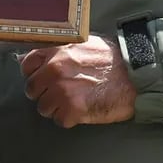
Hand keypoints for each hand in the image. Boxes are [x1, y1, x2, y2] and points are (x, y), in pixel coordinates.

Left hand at [19, 35, 136, 127]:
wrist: (135, 75)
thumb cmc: (113, 59)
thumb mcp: (84, 43)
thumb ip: (61, 50)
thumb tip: (44, 58)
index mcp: (56, 51)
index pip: (27, 64)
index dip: (33, 73)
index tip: (41, 79)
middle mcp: (54, 70)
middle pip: (32, 89)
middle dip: (43, 93)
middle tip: (59, 94)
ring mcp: (62, 91)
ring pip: (43, 108)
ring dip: (55, 108)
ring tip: (73, 103)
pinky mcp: (73, 110)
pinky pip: (59, 120)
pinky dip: (69, 119)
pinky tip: (81, 111)